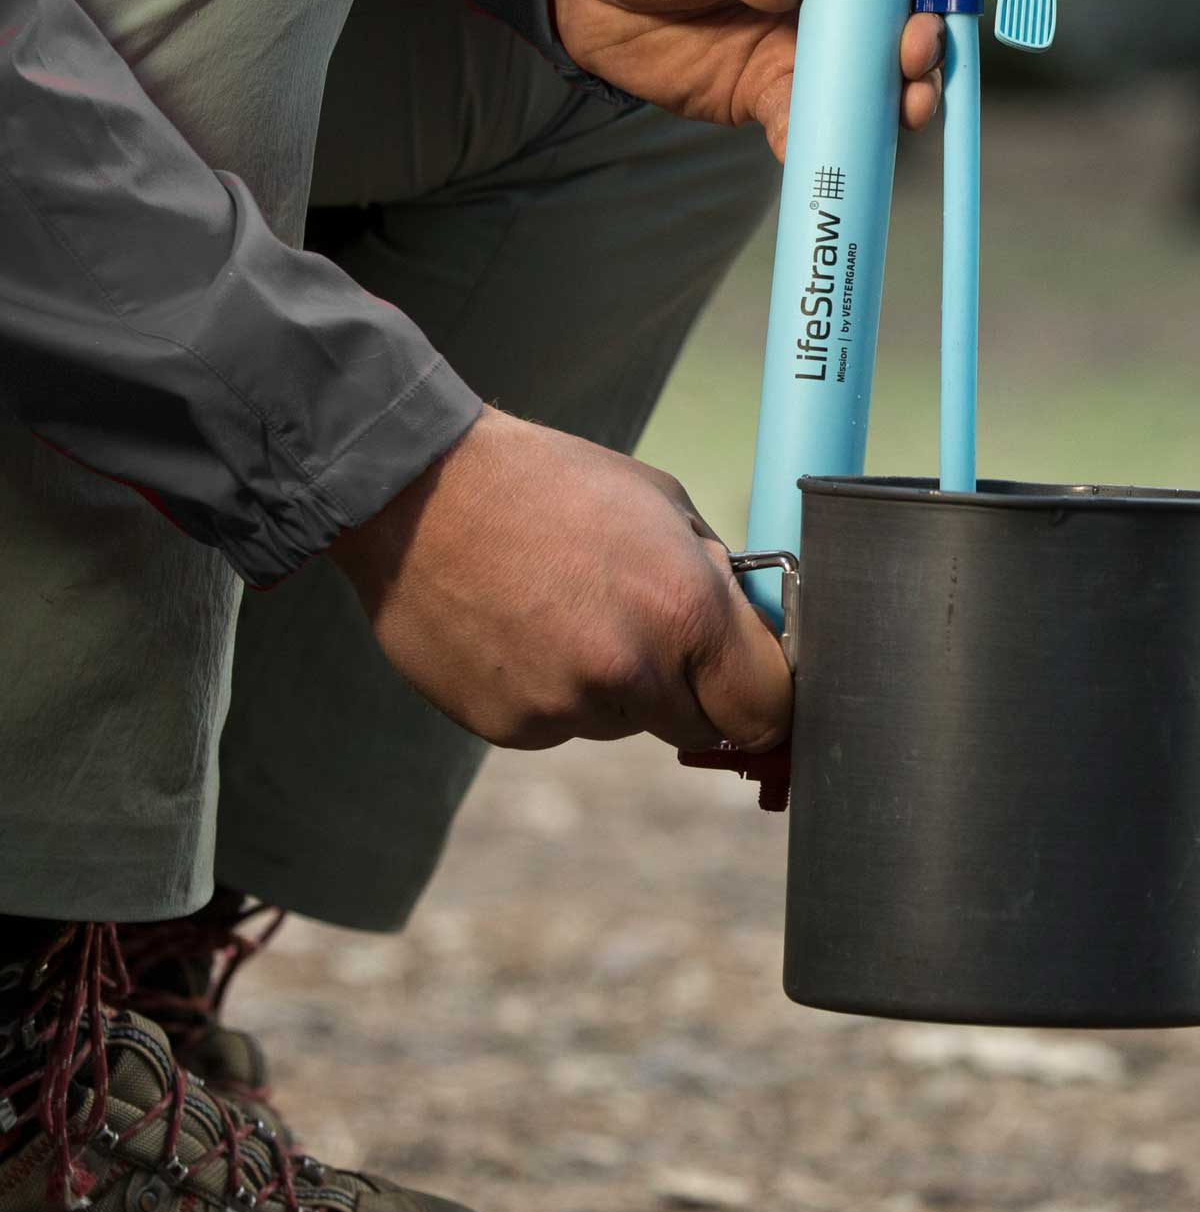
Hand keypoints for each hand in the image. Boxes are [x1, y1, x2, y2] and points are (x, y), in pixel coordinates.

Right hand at [329, 408, 791, 753]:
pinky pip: (560, 724)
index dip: (763, 700)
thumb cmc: (549, 483)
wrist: (422, 492)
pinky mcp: (511, 728)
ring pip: (623, 723)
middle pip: (699, 726)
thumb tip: (751, 632)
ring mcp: (566, 706)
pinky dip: (550, 690)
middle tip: (641, 625)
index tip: (749, 688)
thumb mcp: (661, 505)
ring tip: (561, 608)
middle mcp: (632, 670)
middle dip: (687, 688)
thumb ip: (714, 579)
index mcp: (686, 610)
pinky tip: (520, 628)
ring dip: (612, 686)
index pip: (766, 709)